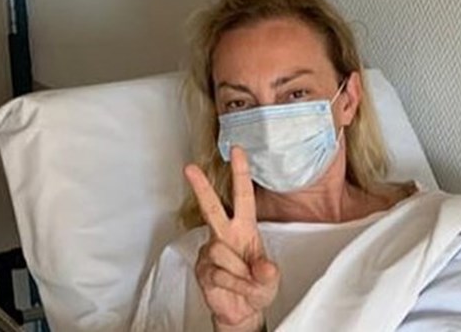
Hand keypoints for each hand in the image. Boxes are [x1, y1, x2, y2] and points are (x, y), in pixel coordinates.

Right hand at [185, 147, 279, 331]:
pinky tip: (234, 289)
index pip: (244, 196)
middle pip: (211, 207)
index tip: (237, 150)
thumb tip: (264, 268)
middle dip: (201, 187)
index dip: (241, 173)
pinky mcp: (202, 269)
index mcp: (245, 228)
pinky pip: (220, 274)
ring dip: (242, 274)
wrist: (242, 311)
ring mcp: (211, 251)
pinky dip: (235, 285)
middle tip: (189, 167)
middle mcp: (226, 235)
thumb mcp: (271, 280)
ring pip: (224, 253)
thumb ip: (268, 273)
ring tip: (246, 283)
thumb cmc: (257, 286)